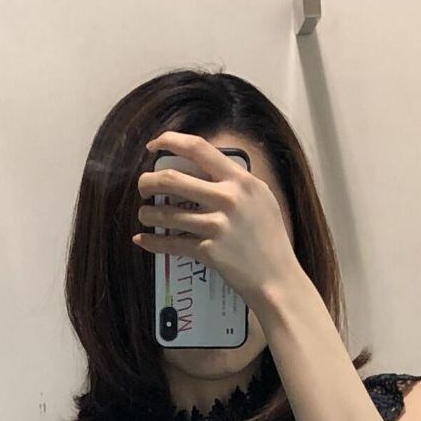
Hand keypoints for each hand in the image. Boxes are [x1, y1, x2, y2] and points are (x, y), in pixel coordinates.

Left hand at [133, 130, 298, 308]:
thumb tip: (203, 170)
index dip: (170, 141)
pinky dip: (152, 242)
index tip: (154, 146)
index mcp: (241, 180)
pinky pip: (170, 244)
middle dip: (148, 182)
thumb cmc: (271, 239)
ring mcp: (217, 225)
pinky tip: (142, 239)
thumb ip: (236, 183)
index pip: (199, 148)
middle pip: (172, 179)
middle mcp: (228, 198)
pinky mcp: (208, 251)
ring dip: (147, 214)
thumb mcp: (261, 199)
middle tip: (143, 188)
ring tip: (145, 215)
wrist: (277, 279)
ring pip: (165, 213)